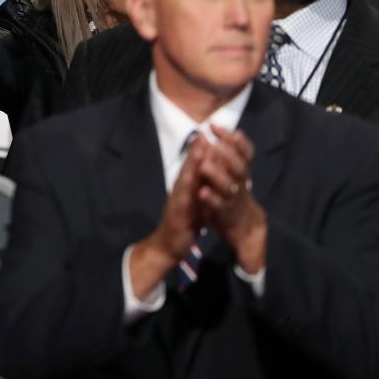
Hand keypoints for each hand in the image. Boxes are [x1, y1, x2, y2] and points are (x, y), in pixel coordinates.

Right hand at [129, 136, 208, 297]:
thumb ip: (200, 186)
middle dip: (195, 151)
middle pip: (188, 168)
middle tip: (202, 133)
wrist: (169, 245)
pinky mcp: (177, 214)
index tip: (208, 133)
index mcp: (186, 187)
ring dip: (191, 164)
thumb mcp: (195, 201)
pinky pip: (183, 200)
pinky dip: (188, 189)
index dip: (200, 150)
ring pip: (185, 180)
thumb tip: (209, 171)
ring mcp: (177, 201)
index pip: (193, 166)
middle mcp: (179, 191)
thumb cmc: (184, 222)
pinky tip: (192, 180)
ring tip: (199, 150)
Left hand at [197, 126, 266, 273]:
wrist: (242, 226)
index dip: (233, 139)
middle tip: (215, 144)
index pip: (244, 152)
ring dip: (217, 175)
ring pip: (229, 187)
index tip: (215, 125)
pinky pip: (219, 206)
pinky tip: (202, 192)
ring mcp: (233, 199)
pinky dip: (211, 199)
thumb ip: (231, 152)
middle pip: (239, 167)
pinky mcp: (224, 214)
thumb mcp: (234, 172)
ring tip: (204, 165)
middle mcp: (241, 183)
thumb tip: (226, 128)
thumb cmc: (234, 192)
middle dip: (228, 155)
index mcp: (242, 171)